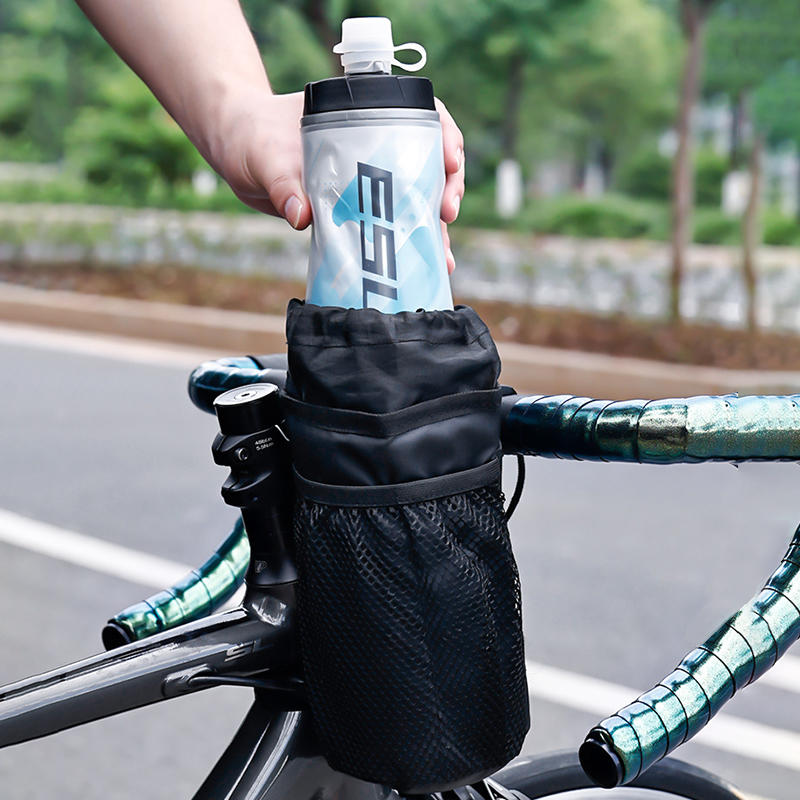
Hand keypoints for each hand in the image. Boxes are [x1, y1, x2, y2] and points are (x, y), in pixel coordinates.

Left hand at [210, 89, 464, 273]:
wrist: (234, 152)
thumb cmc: (249, 137)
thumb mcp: (264, 157)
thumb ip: (282, 183)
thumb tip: (302, 215)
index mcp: (361, 117)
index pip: (418, 115)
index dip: (443, 134)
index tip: (450, 159)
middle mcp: (373, 146)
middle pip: (428, 161)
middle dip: (448, 187)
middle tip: (448, 213)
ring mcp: (368, 179)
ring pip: (415, 199)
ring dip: (433, 228)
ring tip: (444, 258)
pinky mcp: (356, 210)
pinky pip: (390, 225)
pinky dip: (408, 247)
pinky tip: (422, 269)